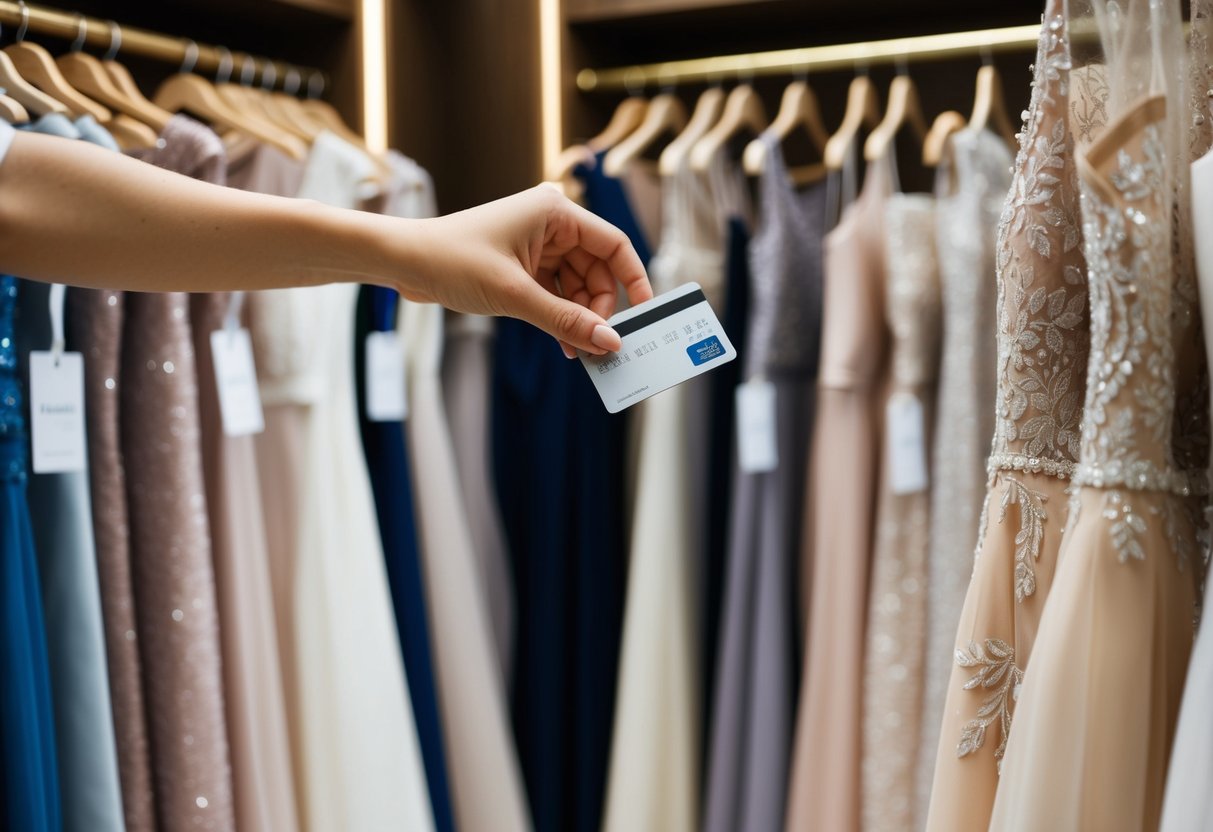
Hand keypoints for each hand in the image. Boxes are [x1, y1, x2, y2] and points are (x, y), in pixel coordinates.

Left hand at [403, 185, 651, 355]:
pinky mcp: (524, 264)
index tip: (643, 314)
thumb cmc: (451, 261)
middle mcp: (551, 223)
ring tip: (579, 350)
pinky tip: (564, 343)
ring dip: (580, 317)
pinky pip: (557, 292)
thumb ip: (566, 320)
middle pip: (598, 270)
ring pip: (578, 285)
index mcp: (555, 212)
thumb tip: (609, 343)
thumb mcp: (515, 295)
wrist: (402, 262)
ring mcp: (538, 244)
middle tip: (600, 345)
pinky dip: (561, 316)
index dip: (634, 280)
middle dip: (600, 309)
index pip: (614, 244)